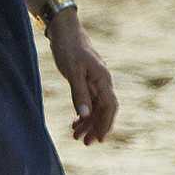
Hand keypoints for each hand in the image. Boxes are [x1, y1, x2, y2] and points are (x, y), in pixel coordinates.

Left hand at [48, 15, 118, 144]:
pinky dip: (83, 112)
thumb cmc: (69, 48)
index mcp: (103, 79)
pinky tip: (75, 122)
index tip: (99, 139)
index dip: (106, 123)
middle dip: (96, 127)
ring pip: (96, 107)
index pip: (109, 106)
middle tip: (85, 143)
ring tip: (76, 136)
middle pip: (104, 110)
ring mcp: (95, 81)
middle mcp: (102, 82)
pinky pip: (89, 101)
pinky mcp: (87, 80)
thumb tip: (84, 116)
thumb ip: (79, 93)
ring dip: (88, 122)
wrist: (65, 31)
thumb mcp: (72, 71)